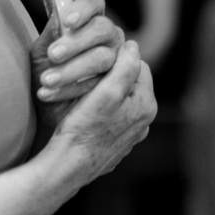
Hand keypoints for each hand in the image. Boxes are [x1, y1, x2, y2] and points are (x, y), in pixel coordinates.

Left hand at [30, 0, 124, 126]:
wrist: (48, 107)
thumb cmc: (46, 72)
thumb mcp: (41, 53)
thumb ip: (51, 35)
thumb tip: (58, 18)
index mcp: (90, 20)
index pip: (94, 3)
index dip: (83, 8)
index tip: (68, 21)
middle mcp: (109, 36)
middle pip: (102, 29)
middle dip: (76, 42)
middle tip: (53, 55)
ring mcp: (118, 59)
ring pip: (103, 57)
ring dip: (71, 69)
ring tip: (47, 80)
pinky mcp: (118, 83)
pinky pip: (100, 83)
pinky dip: (71, 89)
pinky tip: (49, 94)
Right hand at [46, 40, 156, 182]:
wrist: (67, 168)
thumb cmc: (84, 128)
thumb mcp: (106, 91)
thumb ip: (125, 66)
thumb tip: (133, 46)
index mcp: (146, 106)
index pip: (139, 67)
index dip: (118, 57)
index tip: (97, 54)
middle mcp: (143, 123)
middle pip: (130, 85)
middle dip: (111, 75)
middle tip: (88, 70)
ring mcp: (130, 136)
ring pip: (120, 102)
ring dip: (104, 93)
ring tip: (82, 89)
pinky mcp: (115, 146)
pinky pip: (111, 119)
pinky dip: (99, 111)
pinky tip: (82, 110)